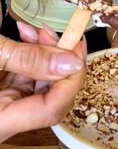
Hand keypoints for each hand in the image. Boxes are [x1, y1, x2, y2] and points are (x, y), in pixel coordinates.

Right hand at [0, 23, 86, 142]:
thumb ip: (28, 60)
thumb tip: (70, 62)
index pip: (52, 108)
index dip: (72, 78)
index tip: (79, 49)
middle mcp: (4, 118)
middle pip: (50, 94)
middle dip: (59, 59)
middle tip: (61, 34)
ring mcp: (4, 104)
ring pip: (40, 82)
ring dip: (44, 51)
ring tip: (37, 30)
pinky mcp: (2, 92)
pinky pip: (26, 76)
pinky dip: (30, 54)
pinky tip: (27, 35)